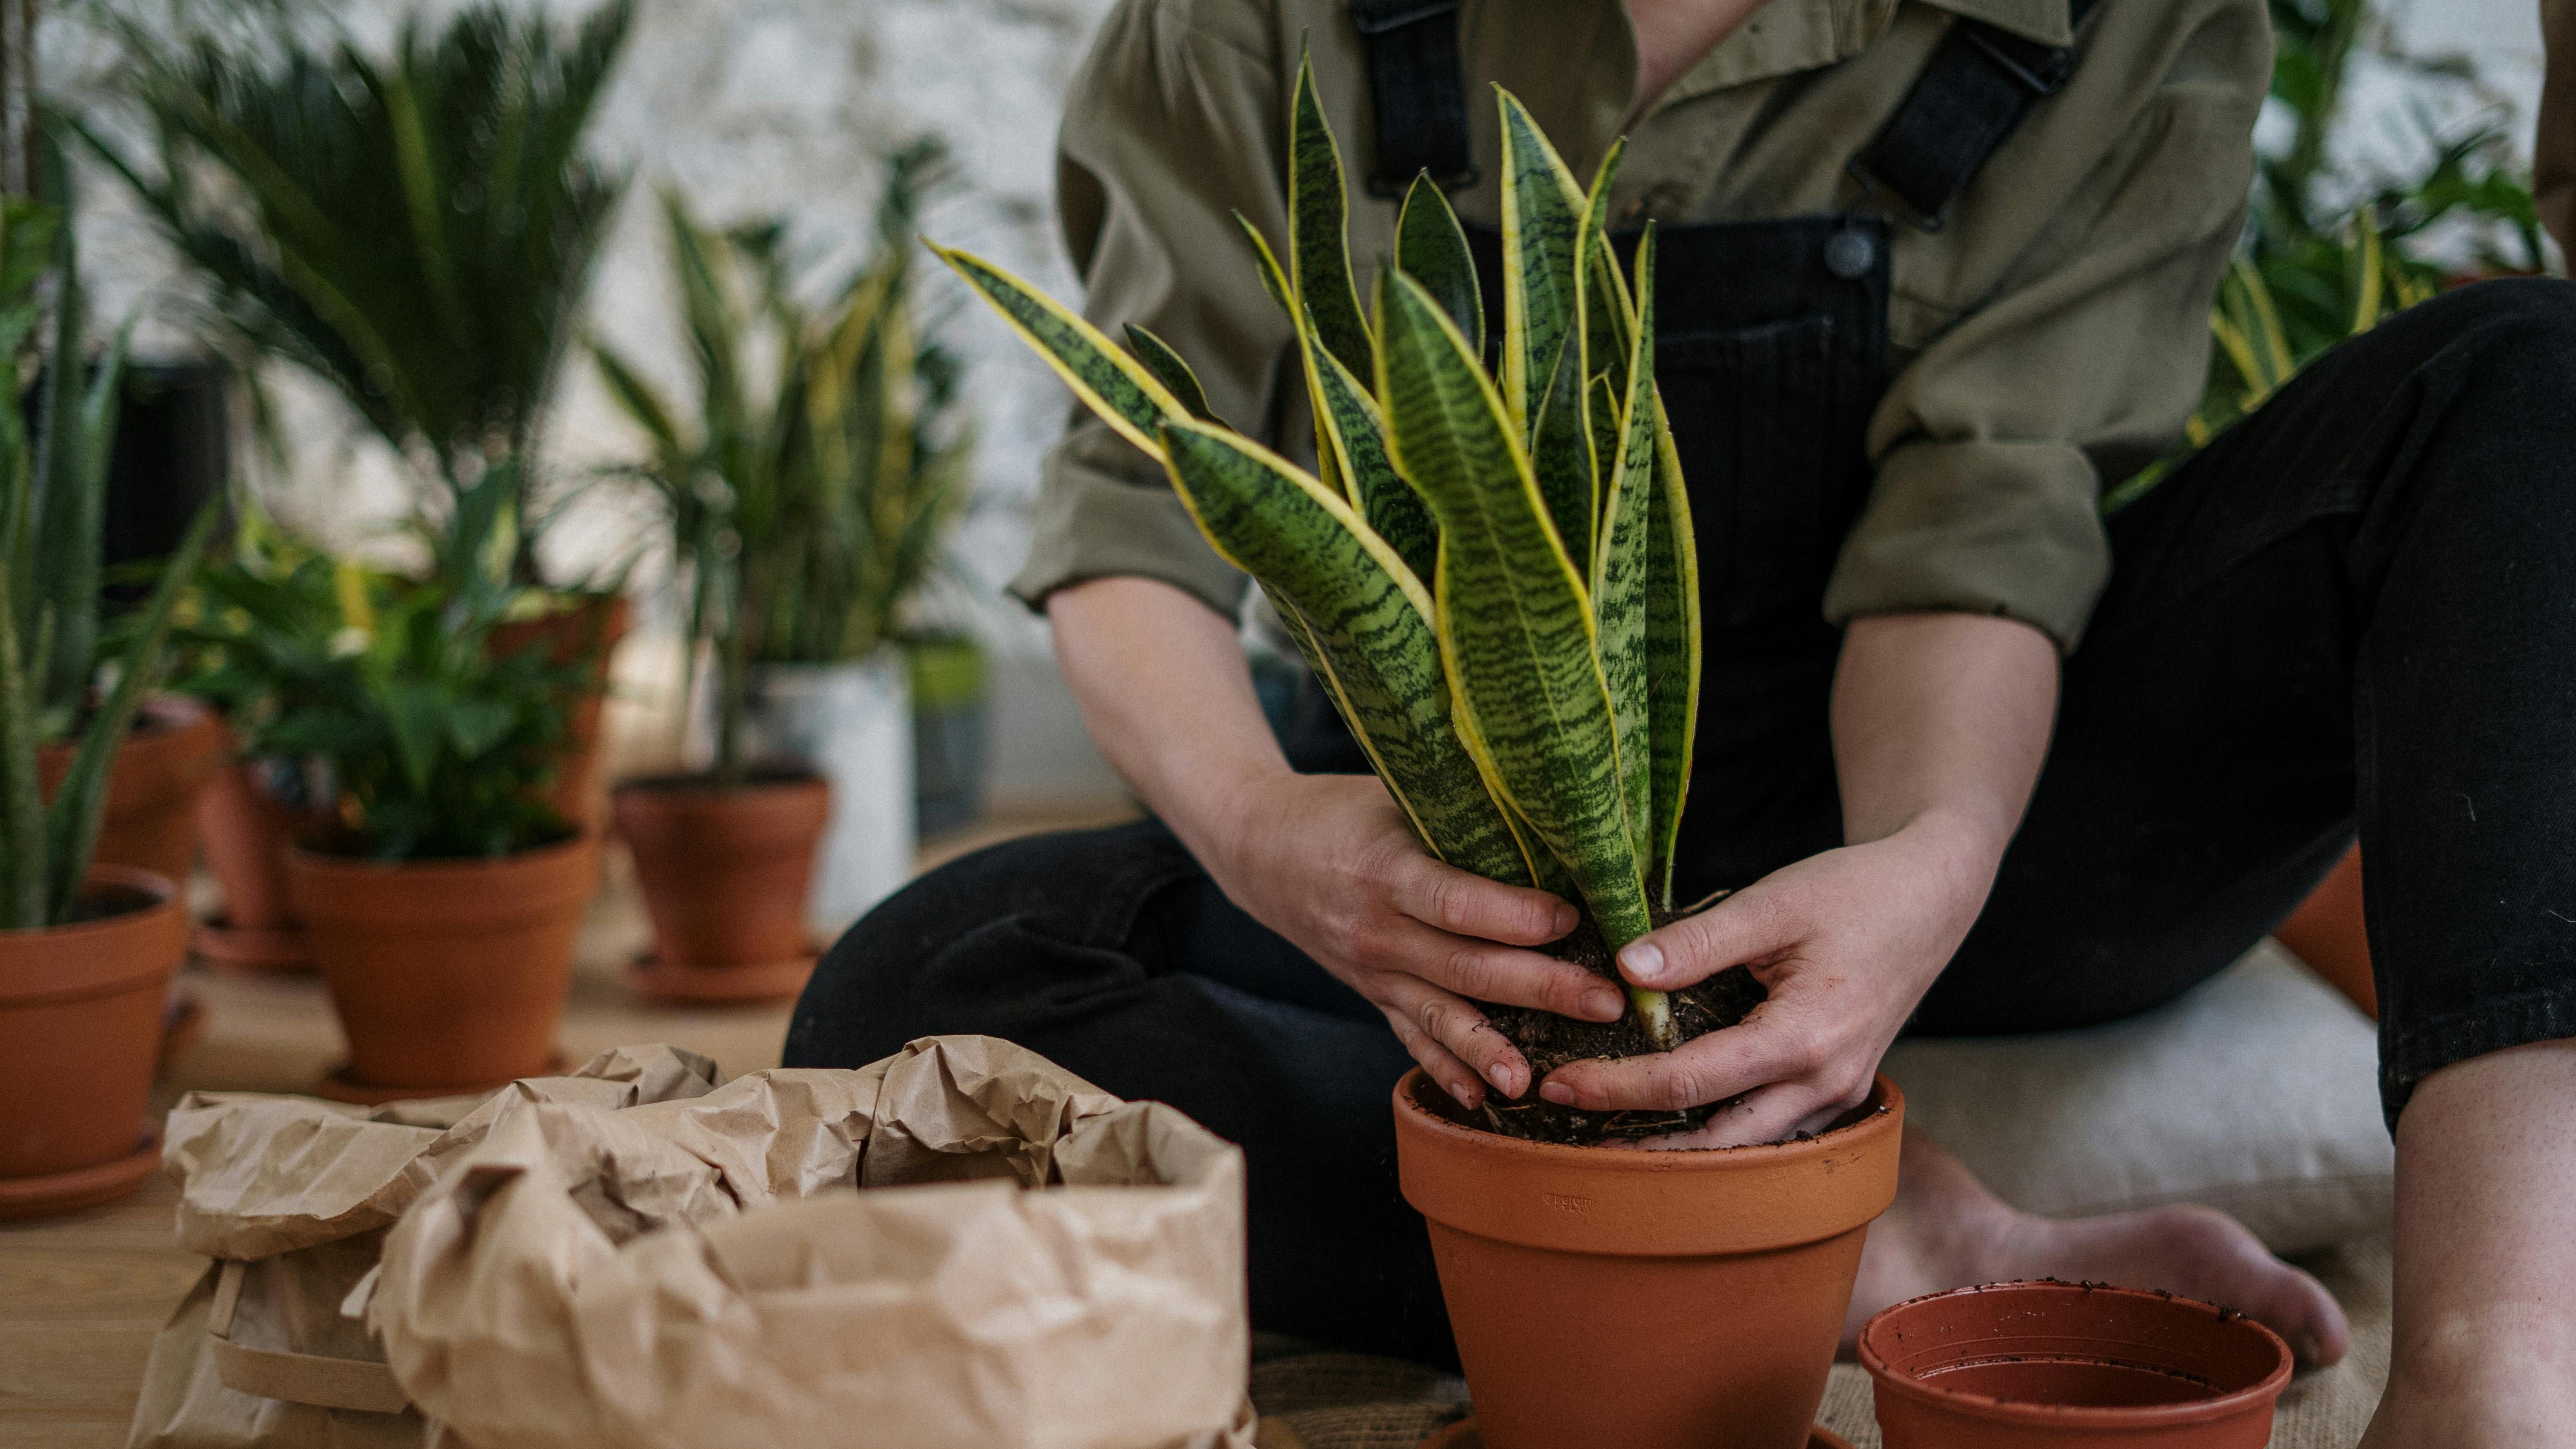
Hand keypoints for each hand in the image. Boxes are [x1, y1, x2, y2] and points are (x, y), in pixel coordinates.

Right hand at [1202, 770, 1624, 1109]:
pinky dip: (1444, 1071)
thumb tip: (1552, 823)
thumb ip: (1460, 814)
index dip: (1517, 916)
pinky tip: (1482, 1101)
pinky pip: (1410, 1038)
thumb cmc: (1340, 811)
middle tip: (1606, 1002)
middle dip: (1541, 988)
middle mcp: (1377, 930)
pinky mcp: (1371, 994)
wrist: (1260, 847)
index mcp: (1385, 872)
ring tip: (1540, 1080)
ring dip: (1493, 1050)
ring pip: (1440, 1016)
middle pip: (1466, 968)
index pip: (1458, 904)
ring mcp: (1371, 971)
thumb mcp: (1393, 795)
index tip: (1574, 919)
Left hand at [1537, 812, 2002, 1147]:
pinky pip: (1773, 1128)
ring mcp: (1839, 1093)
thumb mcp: (1774, 902)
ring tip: (1608, 1137)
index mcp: (1807, 1038)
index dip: (1619, 1087)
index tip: (1559, 1085)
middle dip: (1640, 1143)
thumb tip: (1623, 970)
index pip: (1692, 1081)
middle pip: (1718, 1139)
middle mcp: (1827, 1082)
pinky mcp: (1839, 1088)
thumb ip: (1698, 941)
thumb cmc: (1856, 892)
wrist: (1931, 897)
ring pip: (1749, 1147)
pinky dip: (1721, 1130)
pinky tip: (1674, 1118)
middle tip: (1567, 1131)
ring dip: (1681, 1148)